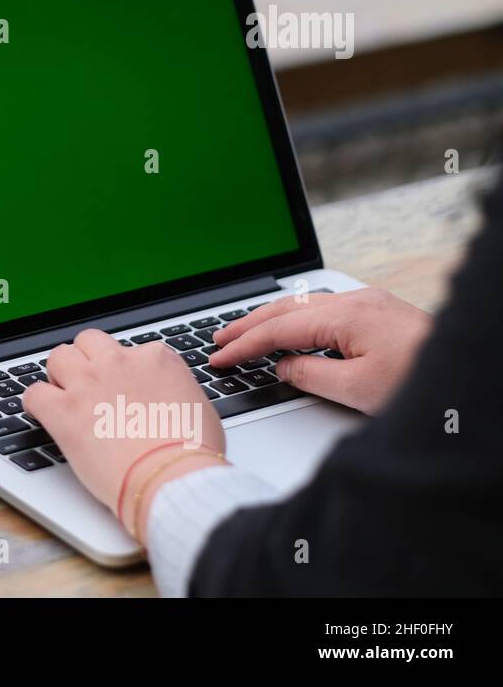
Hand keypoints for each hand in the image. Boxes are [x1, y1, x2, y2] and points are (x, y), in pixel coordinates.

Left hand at [24, 329, 226, 542]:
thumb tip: (168, 402)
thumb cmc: (193, 455)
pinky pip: (34, 393)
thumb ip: (175, 393)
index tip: (119, 389)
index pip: (127, 349)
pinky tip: (43, 416)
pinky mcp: (63, 410)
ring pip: (58, 357)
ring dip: (59, 375)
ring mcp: (89, 383)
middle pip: (88, 342)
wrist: (173, 478)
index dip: (120, 371)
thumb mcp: (198, 409)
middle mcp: (119, 362)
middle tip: (87, 386)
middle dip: (85, 361)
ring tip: (64, 397)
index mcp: (155, 359)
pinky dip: (35, 404)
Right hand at [209, 287, 430, 414]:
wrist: (473, 375)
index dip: (243, 344)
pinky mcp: (381, 312)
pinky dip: (297, 318)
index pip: (278, 329)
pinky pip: (325, 308)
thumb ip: (310, 374)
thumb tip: (283, 365)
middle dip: (248, 323)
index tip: (218, 357)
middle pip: (286, 308)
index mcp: (346, 316)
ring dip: (270, 318)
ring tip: (244, 331)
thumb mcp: (357, 390)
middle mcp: (356, 301)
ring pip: (305, 305)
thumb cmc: (423, 383)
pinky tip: (291, 328)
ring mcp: (370, 303)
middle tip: (218, 338)